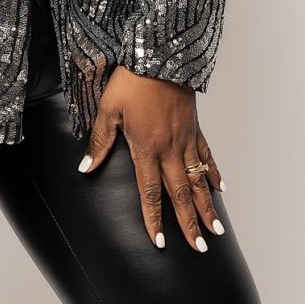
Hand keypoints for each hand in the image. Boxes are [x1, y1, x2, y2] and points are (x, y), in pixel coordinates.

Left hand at [77, 67, 226, 251]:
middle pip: (181, 194)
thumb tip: (84, 168)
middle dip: (189, 224)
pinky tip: (220, 190)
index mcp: (147, 148)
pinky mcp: (195, 128)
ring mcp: (186, 139)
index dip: (154, 219)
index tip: (159, 243)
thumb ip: (99, 142)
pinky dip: (213, 173)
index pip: (150, 193)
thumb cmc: (131, 81)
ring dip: (207, 207)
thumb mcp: (108, 110)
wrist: (160, 54)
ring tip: (216, 231)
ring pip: (198, 180)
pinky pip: (207, 156)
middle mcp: (170, 149)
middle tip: (200, 249)